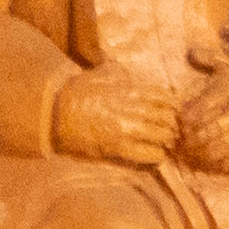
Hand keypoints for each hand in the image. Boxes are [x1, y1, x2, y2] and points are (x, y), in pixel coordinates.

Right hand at [53, 62, 186, 167]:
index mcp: (131, 89)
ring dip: (166, 141)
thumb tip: (127, 72)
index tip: (170, 111)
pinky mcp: (120, 148)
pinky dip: (157, 155)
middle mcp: (134, 109)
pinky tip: (153, 154)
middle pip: (169, 118)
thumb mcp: (100, 74)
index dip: (172, 106)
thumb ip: (118, 73)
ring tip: (161, 143)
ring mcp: (129, 130)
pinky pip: (152, 155)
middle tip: (168, 129)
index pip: (166, 97)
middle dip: (171, 124)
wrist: (56, 113)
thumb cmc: (75, 92)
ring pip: (164, 137)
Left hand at [172, 57, 228, 175]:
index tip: (179, 125)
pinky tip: (209, 162)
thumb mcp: (227, 66)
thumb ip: (208, 58)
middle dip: (192, 140)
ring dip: (203, 154)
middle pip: (211, 130)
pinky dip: (220, 165)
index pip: (201, 108)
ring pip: (223, 147)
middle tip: (181, 144)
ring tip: (193, 154)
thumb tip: (191, 52)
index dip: (185, 120)